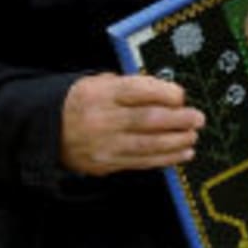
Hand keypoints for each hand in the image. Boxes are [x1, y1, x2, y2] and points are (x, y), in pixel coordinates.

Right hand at [60, 73, 204, 175]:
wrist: (49, 131)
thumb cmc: (79, 103)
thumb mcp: (97, 83)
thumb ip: (128, 86)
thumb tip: (165, 92)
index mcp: (100, 94)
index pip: (138, 91)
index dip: (164, 93)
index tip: (181, 95)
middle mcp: (103, 119)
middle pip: (148, 119)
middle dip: (178, 119)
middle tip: (197, 118)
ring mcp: (105, 144)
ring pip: (149, 144)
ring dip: (176, 140)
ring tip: (192, 135)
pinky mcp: (108, 163)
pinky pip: (142, 161)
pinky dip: (166, 158)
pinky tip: (181, 152)